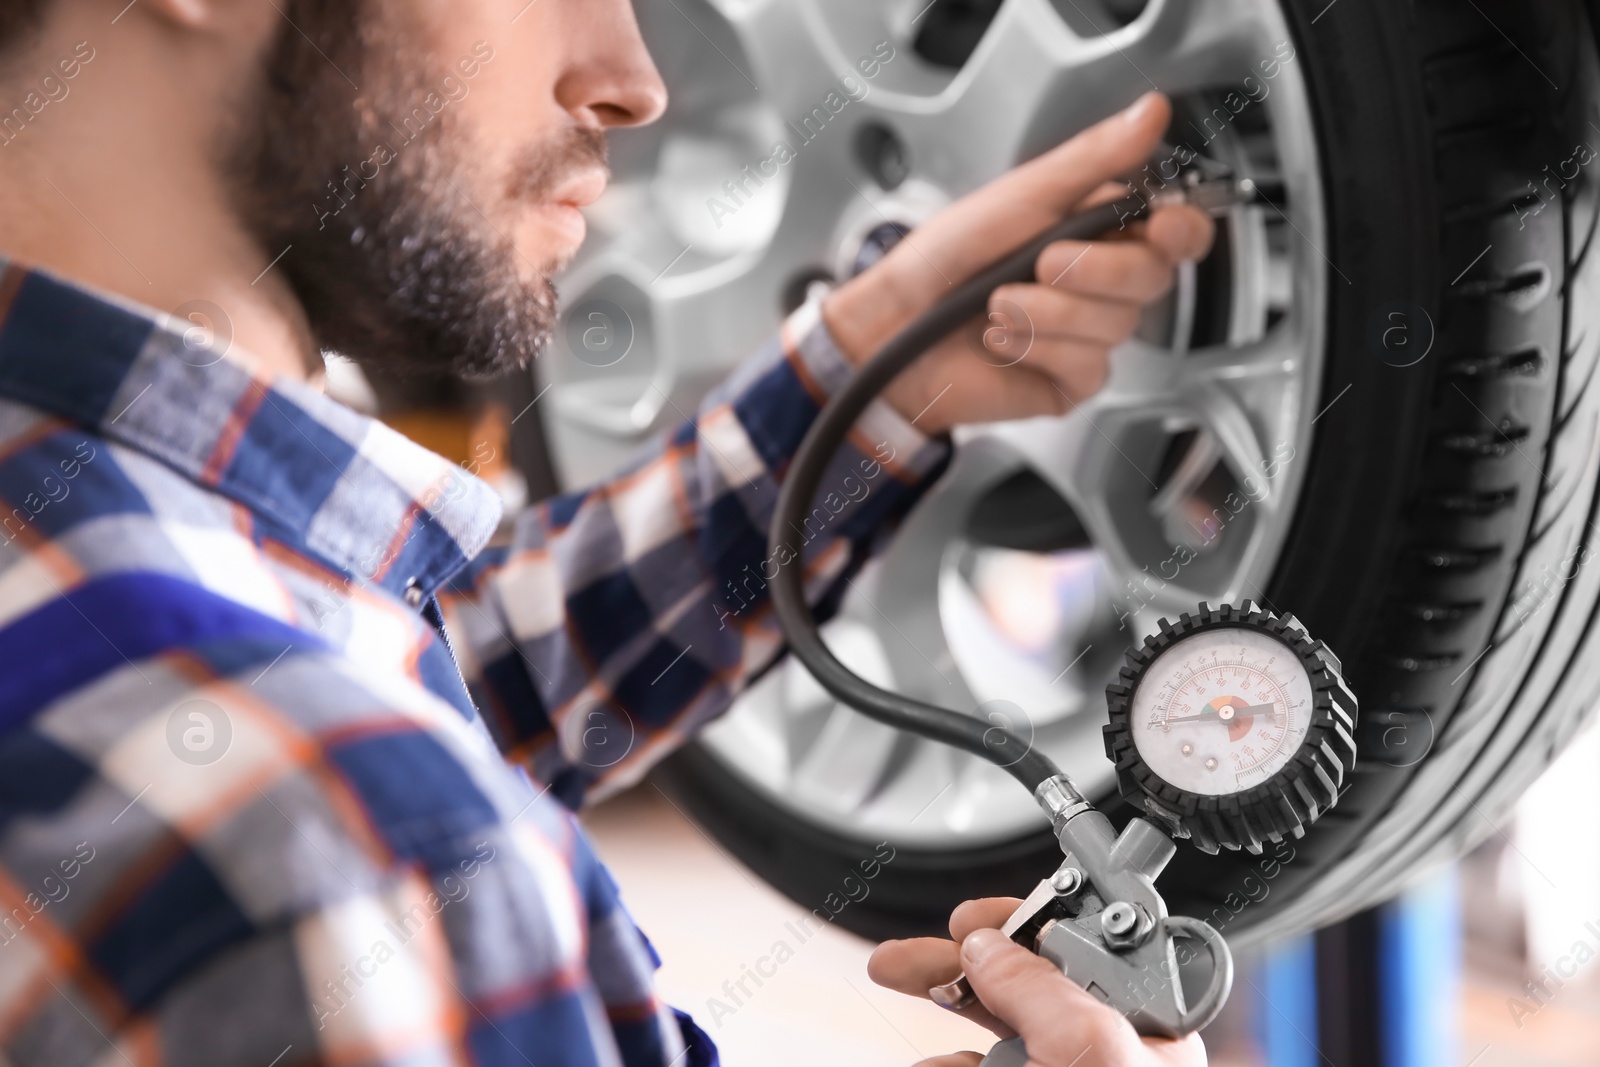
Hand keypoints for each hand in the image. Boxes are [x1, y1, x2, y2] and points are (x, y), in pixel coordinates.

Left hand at [822, 91, 1214, 434]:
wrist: (899, 322)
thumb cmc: (950, 256)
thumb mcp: (1024, 193)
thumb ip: (1094, 158)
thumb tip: (1151, 115)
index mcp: (1102, 230)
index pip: (1178, 233)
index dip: (1180, 231)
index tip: (1158, 226)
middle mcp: (1103, 283)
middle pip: (1152, 279)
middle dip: (1093, 270)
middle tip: (1039, 262)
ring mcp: (1090, 335)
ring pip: (1116, 326)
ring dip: (1047, 312)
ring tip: (998, 303)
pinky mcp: (1071, 381)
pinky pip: (1087, 366)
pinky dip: (1036, 347)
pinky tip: (1001, 339)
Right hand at [868, 897, 1205, 1066]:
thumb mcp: (1088, 1053)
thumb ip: (1039, 989)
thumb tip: (990, 946)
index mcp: (1138, 1032)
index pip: (1078, 954)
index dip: (1020, 927)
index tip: (967, 920)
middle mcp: (1098, 1059)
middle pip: (1018, 989)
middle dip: (953, 970)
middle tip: (899, 963)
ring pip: (988, 1040)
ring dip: (941, 1035)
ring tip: (918, 1042)